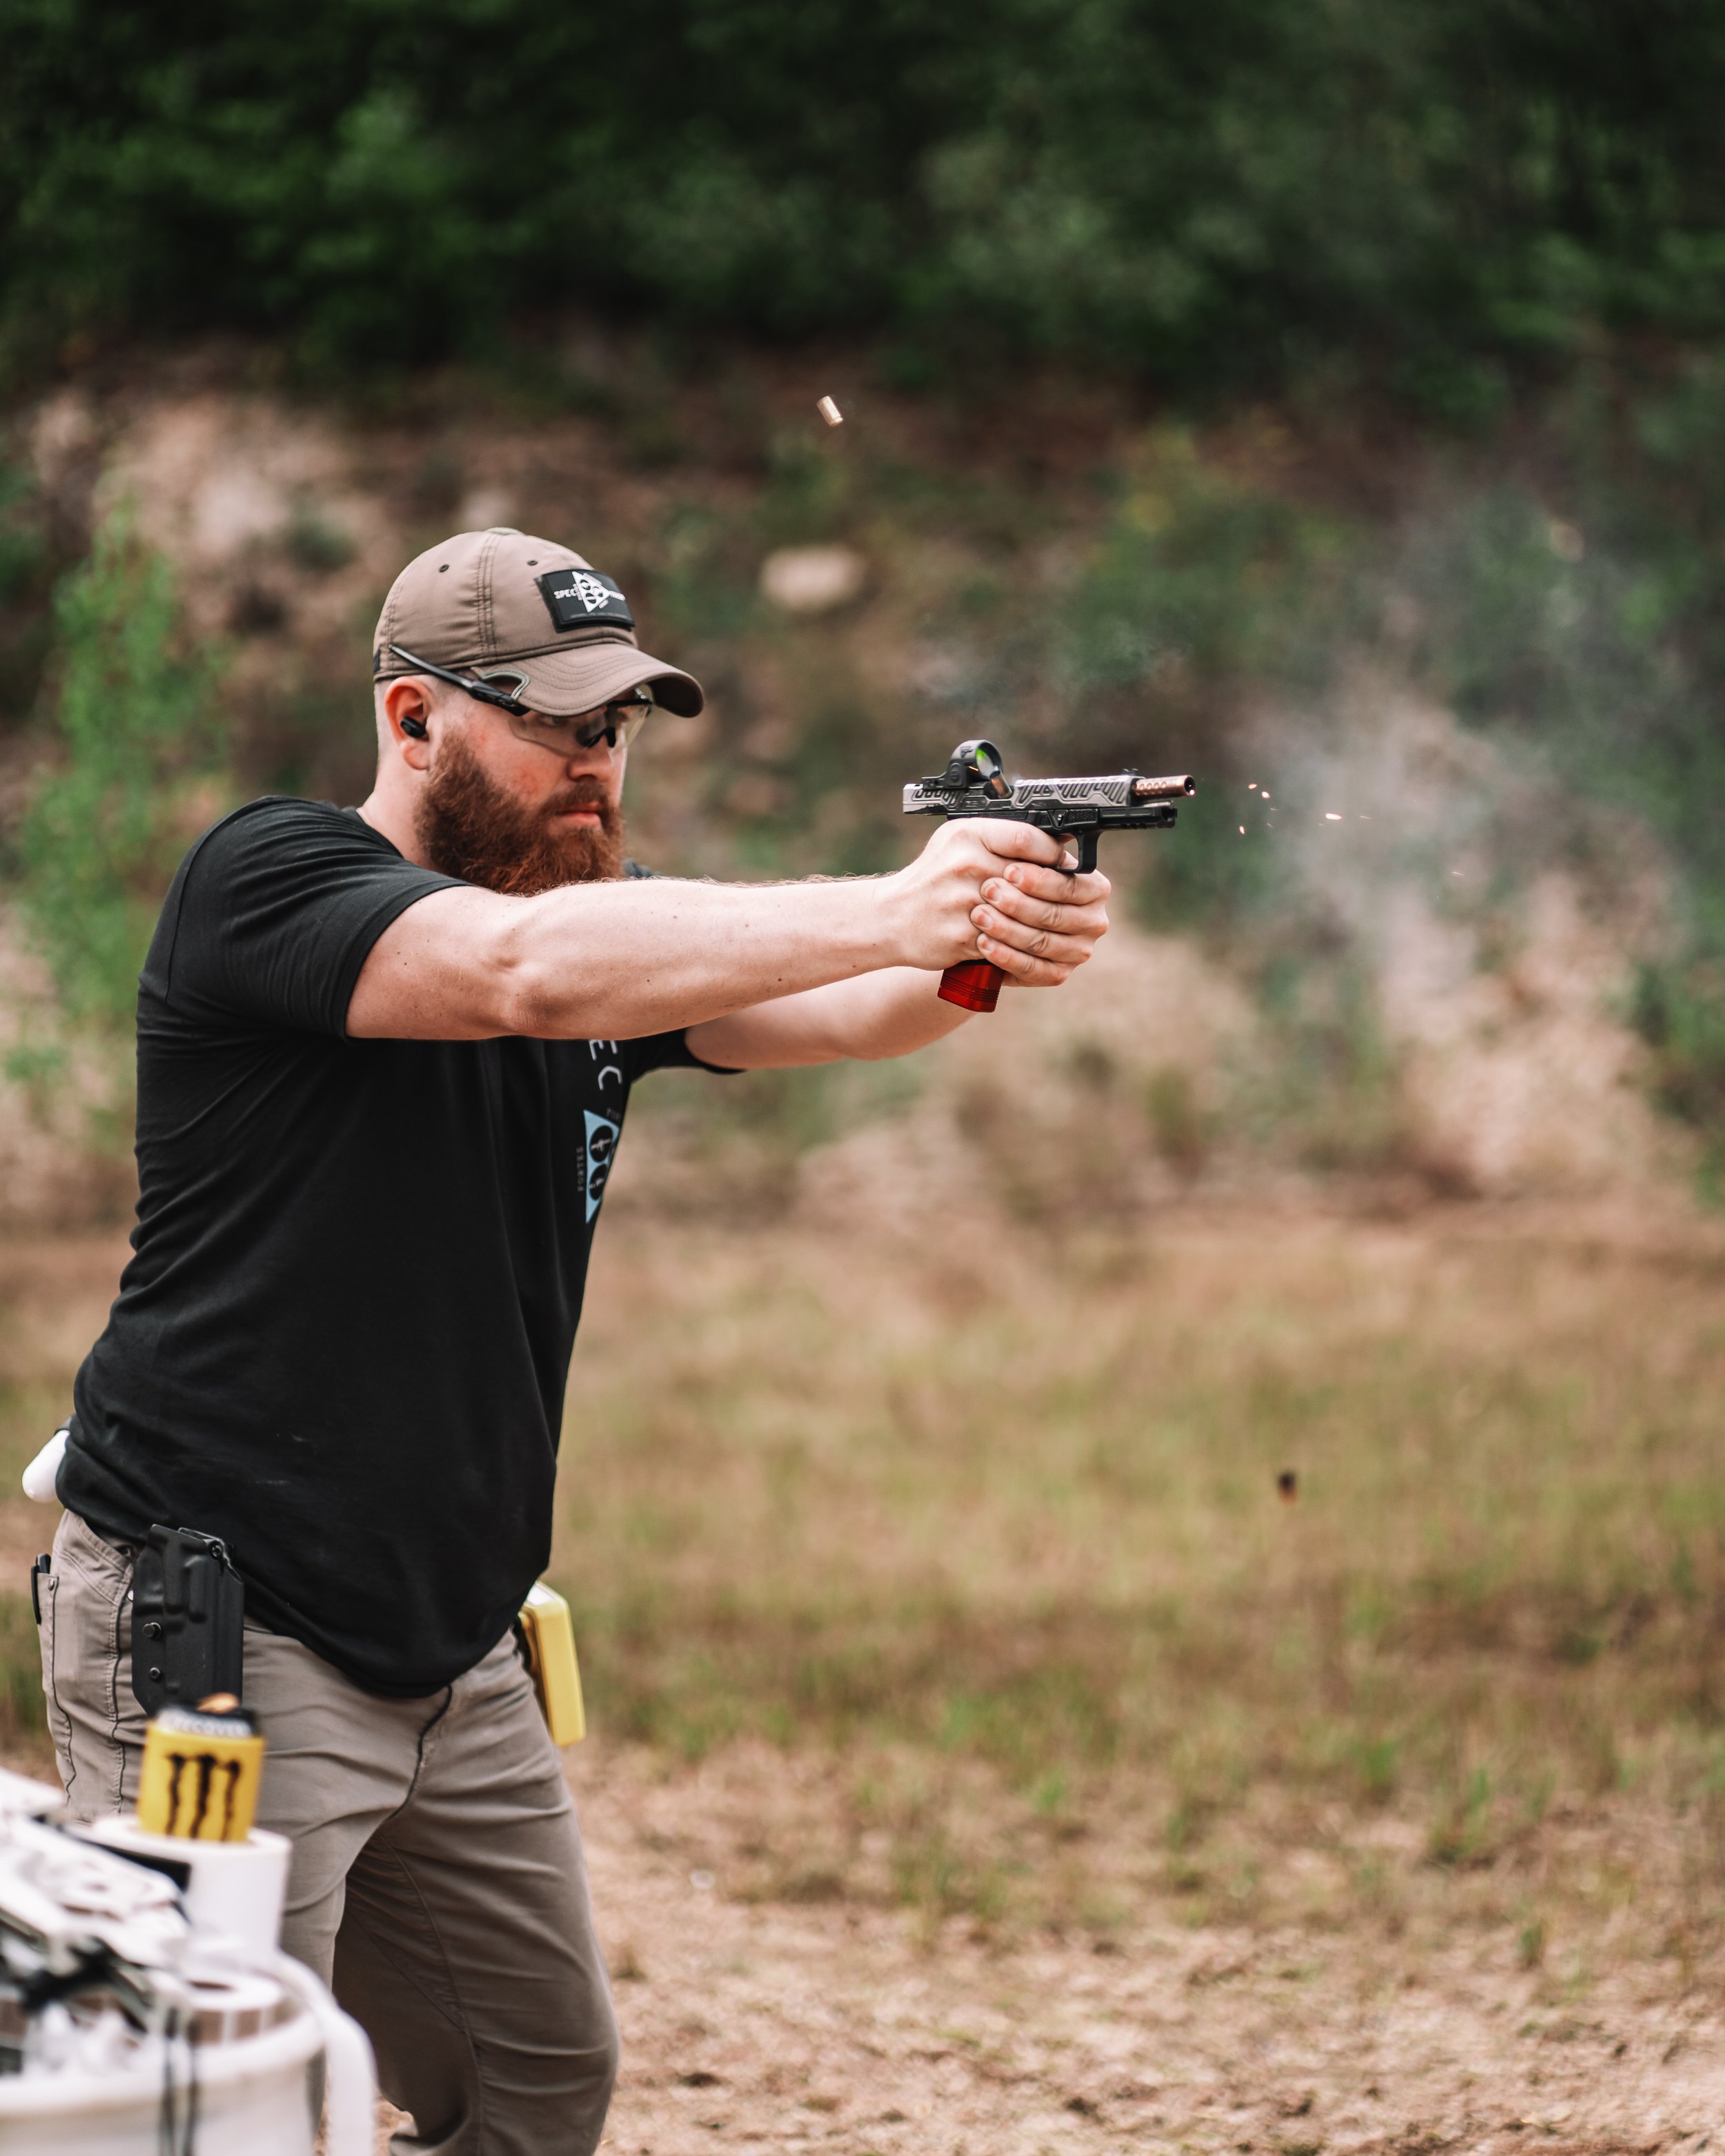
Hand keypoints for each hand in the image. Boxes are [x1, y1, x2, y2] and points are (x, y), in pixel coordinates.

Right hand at [889, 820, 1110, 984]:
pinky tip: (1024, 941)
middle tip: (1066, 897)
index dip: (1052, 853)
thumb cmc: (932, 878)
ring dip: (1039, 921)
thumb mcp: (959, 841)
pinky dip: (1019, 945)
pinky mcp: (962, 936)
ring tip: (1048, 921)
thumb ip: (1002, 836)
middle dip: (1052, 891)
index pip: (1026, 838)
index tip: (1063, 863)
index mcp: (967, 835)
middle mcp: (965, 865)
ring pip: (1022, 914)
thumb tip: (1057, 839)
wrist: (890, 917)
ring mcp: (962, 903)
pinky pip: (1005, 942)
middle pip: (1030, 879)